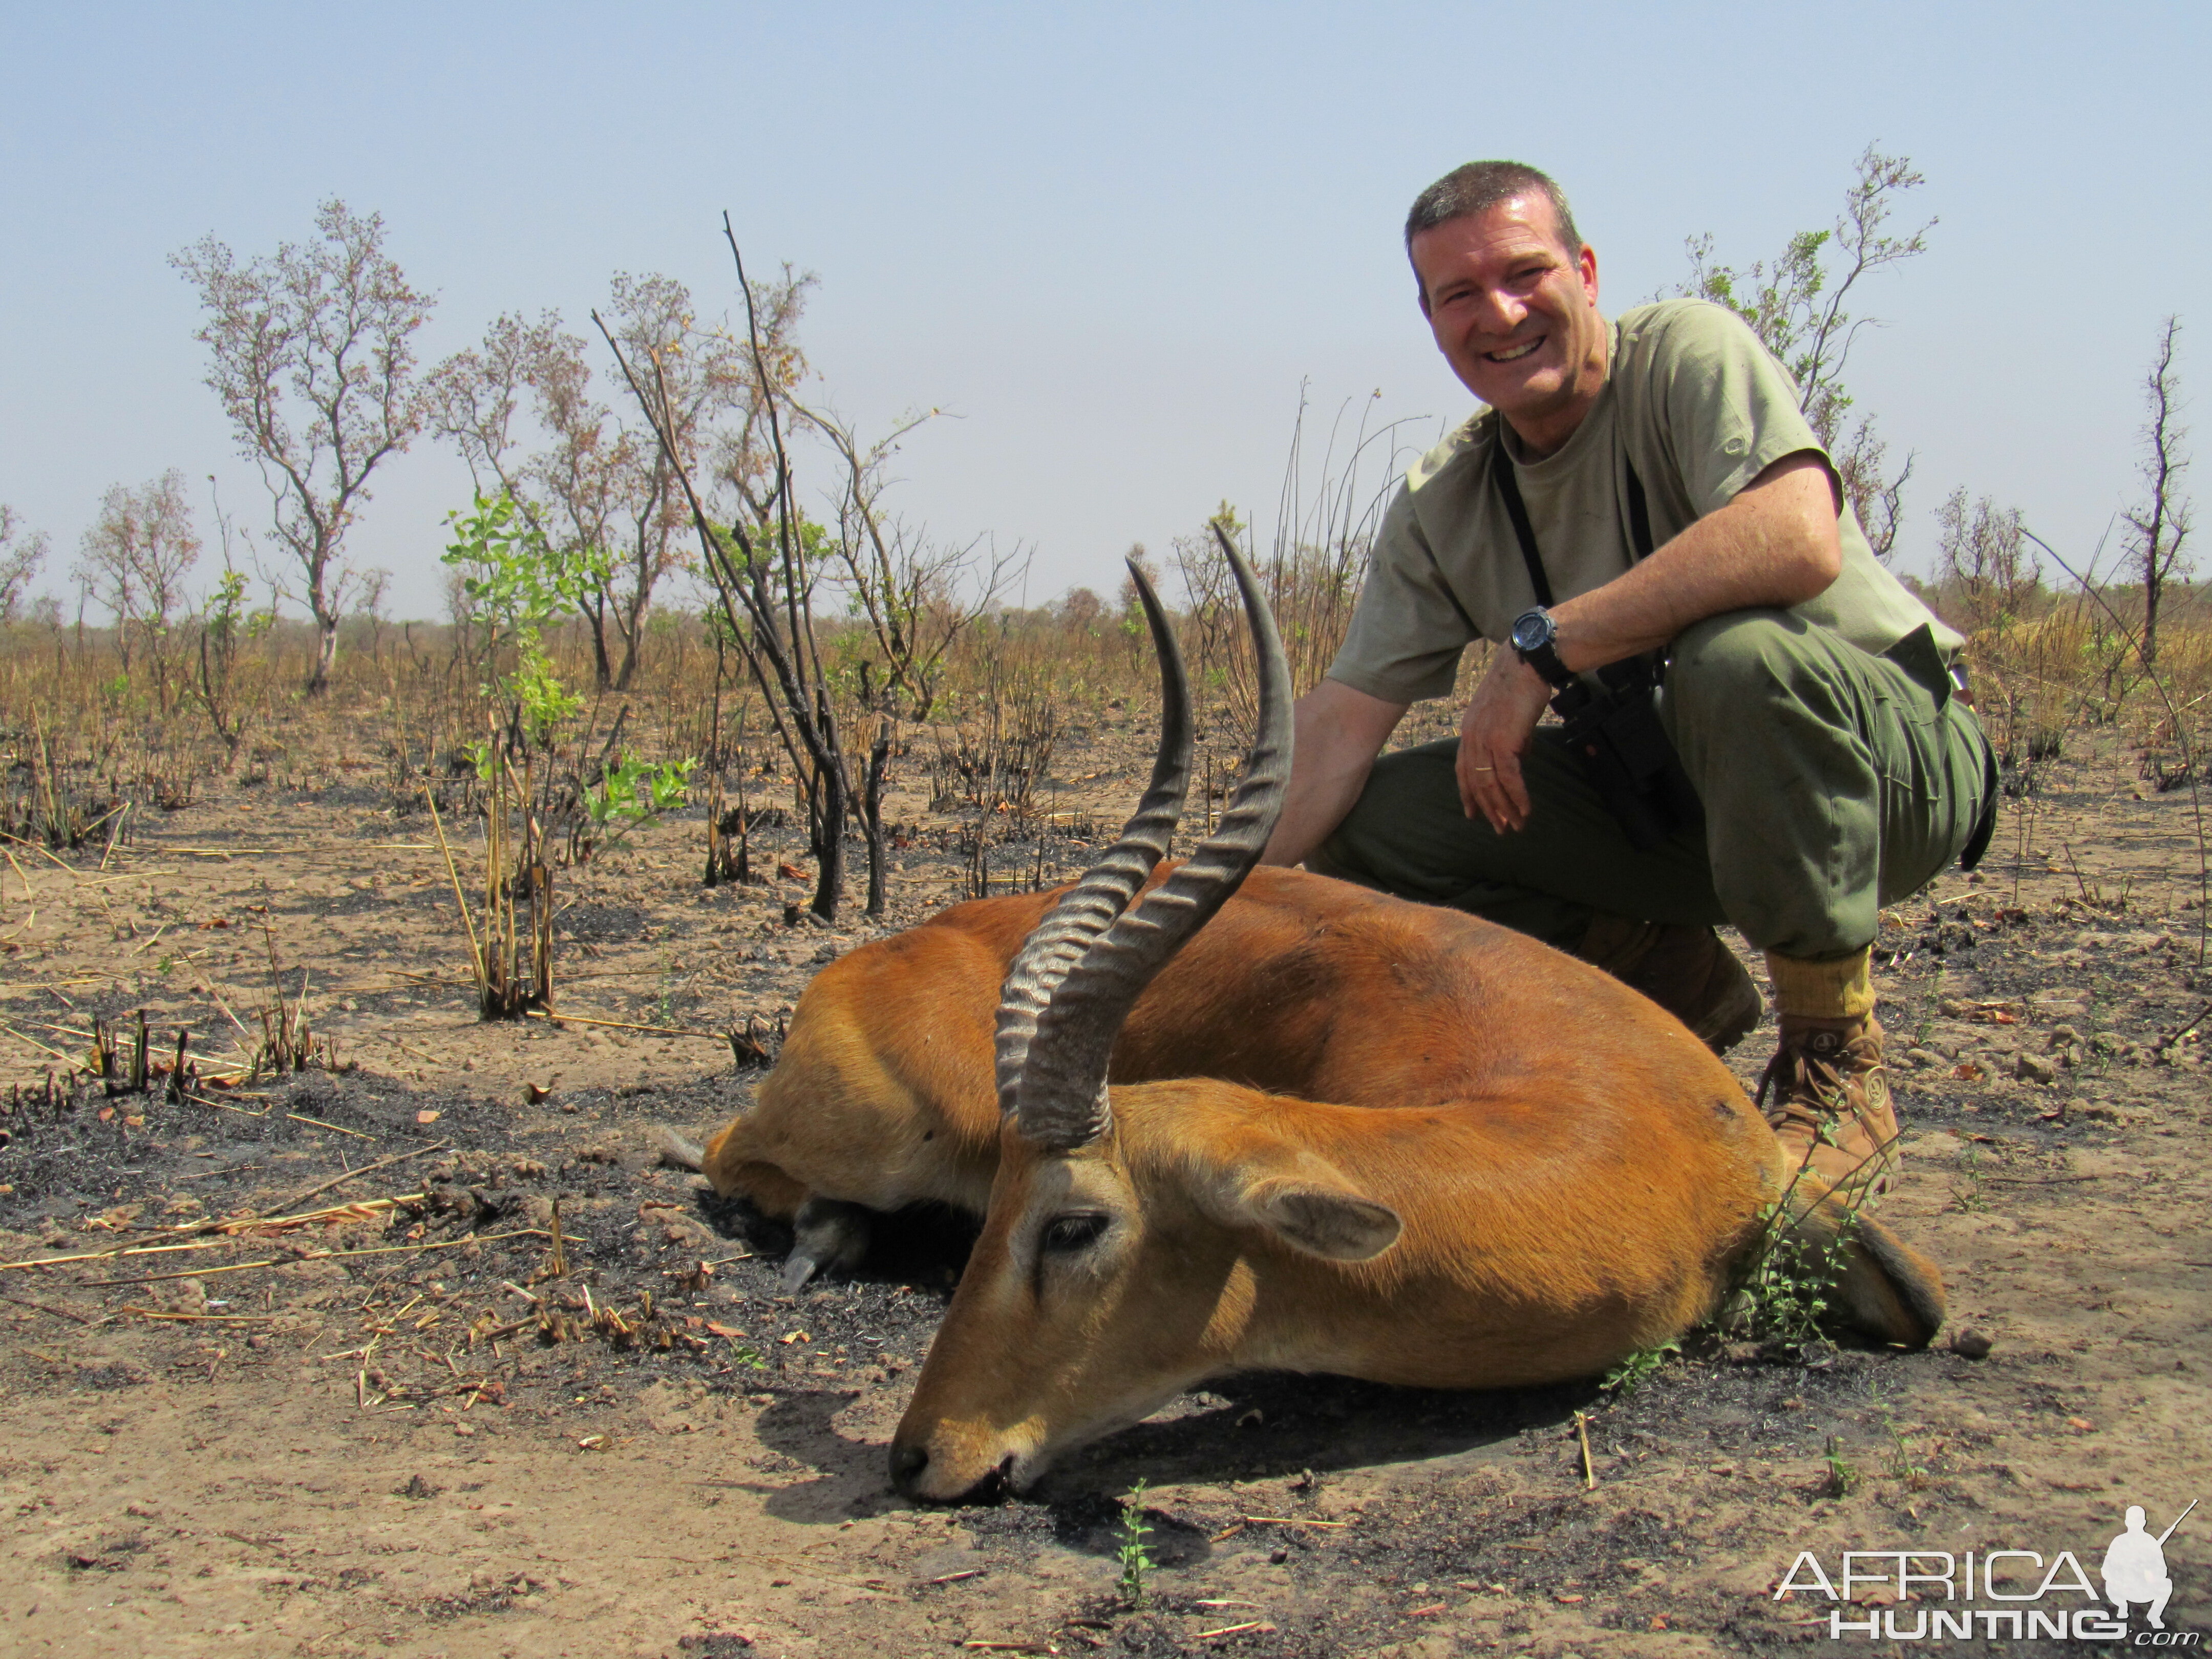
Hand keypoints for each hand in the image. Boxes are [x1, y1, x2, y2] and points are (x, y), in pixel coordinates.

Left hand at [1456, 649, 1551, 832]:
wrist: (1526, 663)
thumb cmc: (1520, 685)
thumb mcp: (1508, 716)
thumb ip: (1512, 739)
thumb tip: (1522, 758)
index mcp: (1469, 731)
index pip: (1463, 770)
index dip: (1468, 794)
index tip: (1473, 814)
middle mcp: (1471, 738)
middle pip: (1475, 782)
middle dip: (1488, 809)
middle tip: (1500, 828)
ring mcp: (1485, 740)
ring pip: (1490, 784)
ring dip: (1504, 808)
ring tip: (1514, 826)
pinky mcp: (1503, 741)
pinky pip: (1508, 777)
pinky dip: (1517, 796)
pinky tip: (1524, 810)